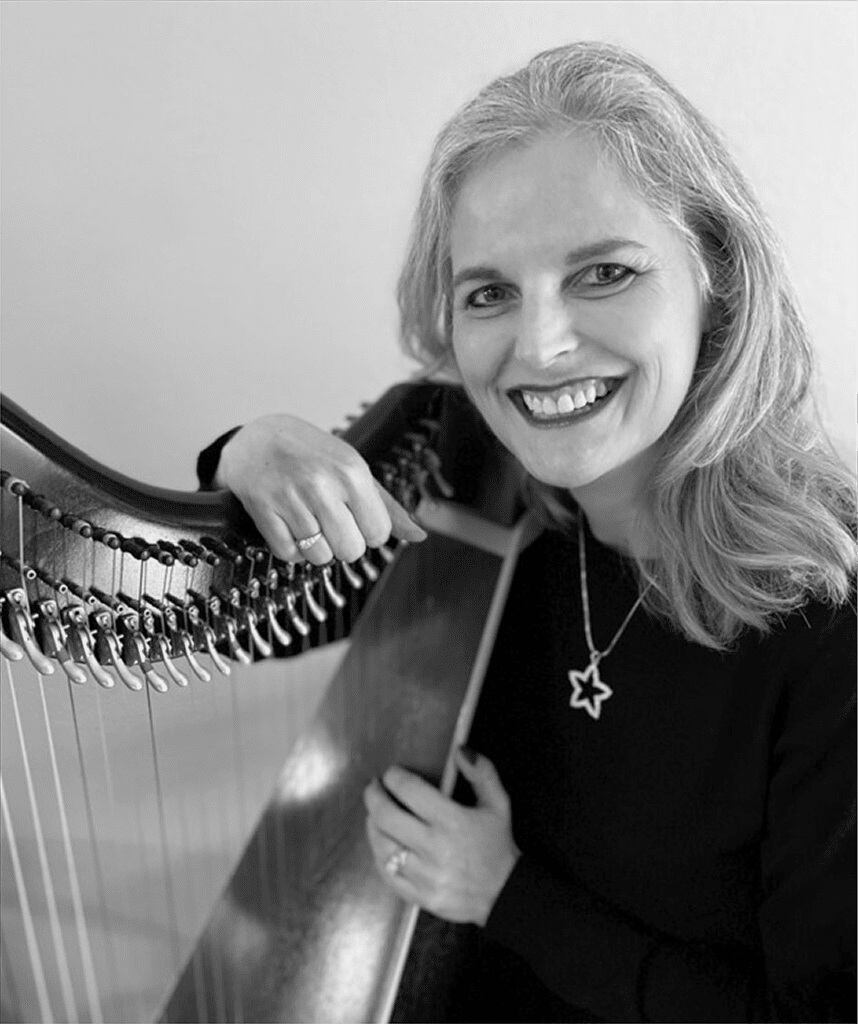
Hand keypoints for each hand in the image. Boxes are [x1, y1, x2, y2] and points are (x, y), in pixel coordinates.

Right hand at [215, 413, 426, 563]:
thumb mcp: (354, 469)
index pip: (378, 534)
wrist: (259, 439)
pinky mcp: (263, 510)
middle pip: (350, 551)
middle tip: (330, 519)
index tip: (354, 515)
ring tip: (308, 518)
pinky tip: (289, 523)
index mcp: (352, 472)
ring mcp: (290, 497)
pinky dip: (292, 548)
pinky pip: (289, 554)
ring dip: (316, 546)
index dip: (368, 531)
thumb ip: (387, 506)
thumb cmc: (314, 456)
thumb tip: (419, 535)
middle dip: (343, 543)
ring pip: (319, 557)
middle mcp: (322, 484)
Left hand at [363, 748, 520, 925]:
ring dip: (372, 825)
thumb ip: (482, 773)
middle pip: (386, 816)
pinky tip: (382, 843)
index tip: (391, 773)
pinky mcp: (419, 896)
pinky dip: (379, 854)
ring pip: (381, 845)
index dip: (394, 777)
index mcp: (452, 821)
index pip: (409, 790)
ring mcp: (424, 875)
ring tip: (374, 813)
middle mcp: (434, 847)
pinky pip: (387, 873)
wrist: (505, 894)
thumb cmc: (497, 845)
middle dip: (374, 796)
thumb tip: (460, 750)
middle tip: (374, 788)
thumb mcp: (498, 804)